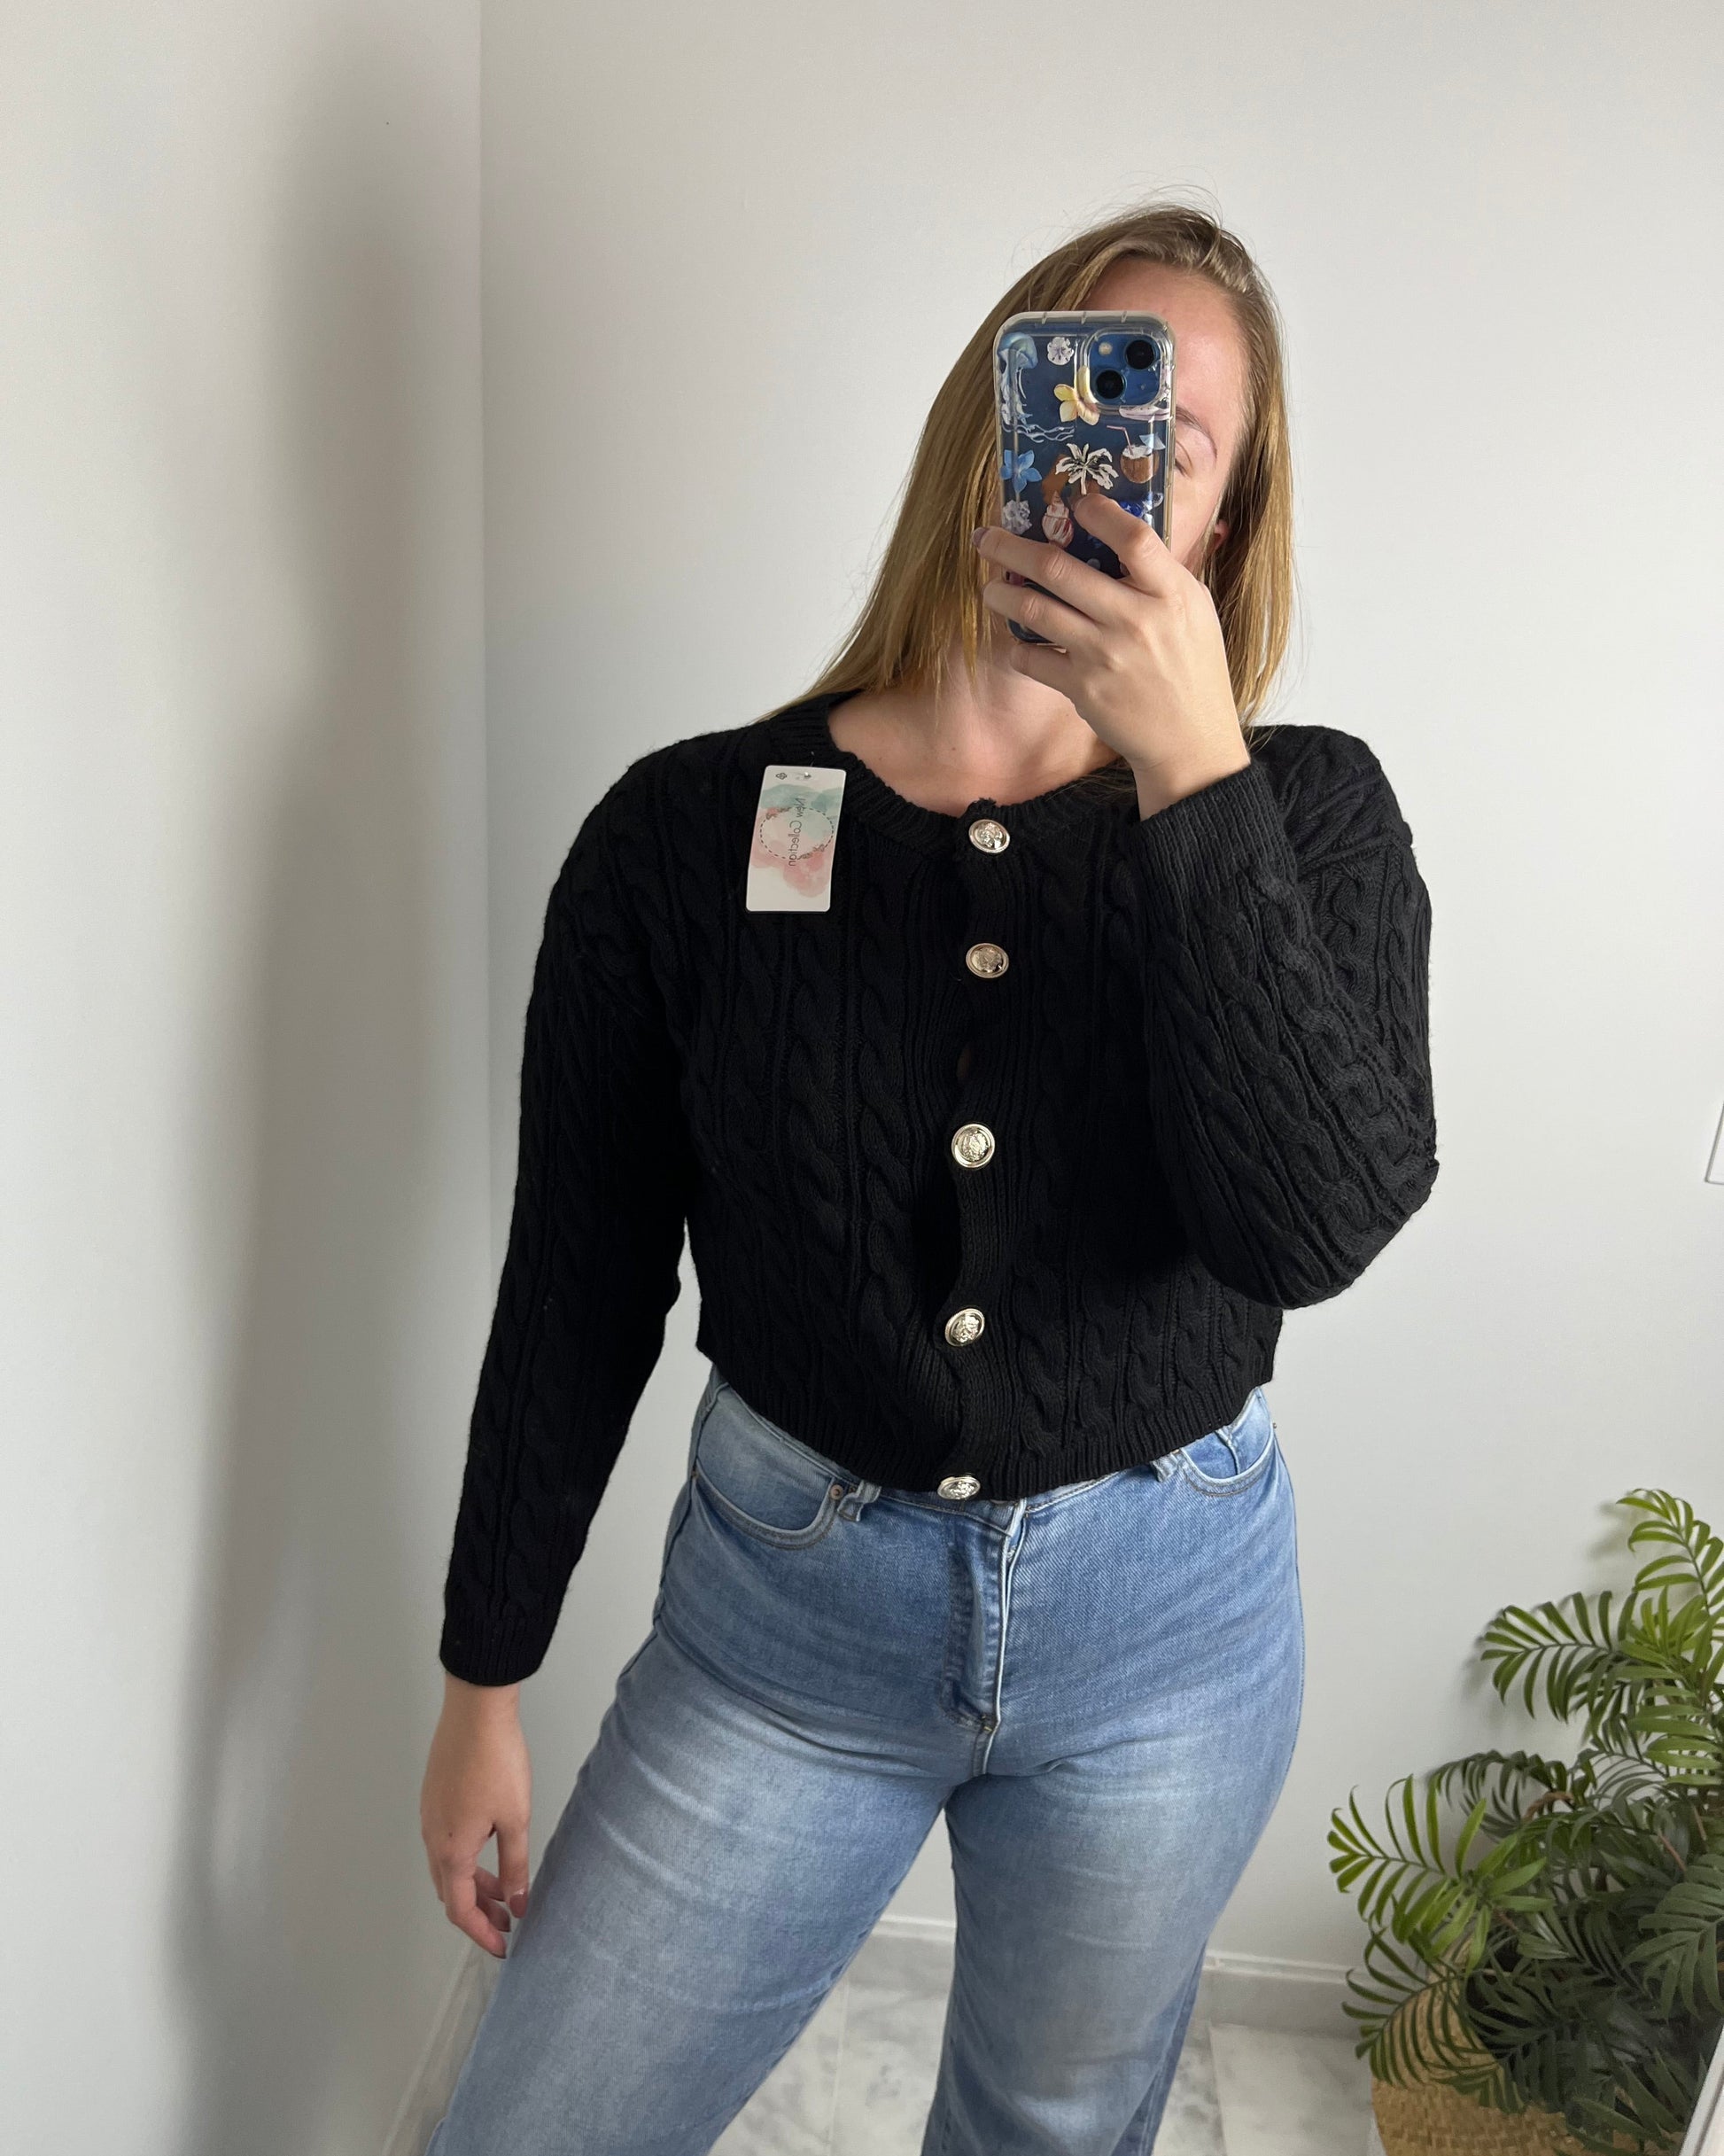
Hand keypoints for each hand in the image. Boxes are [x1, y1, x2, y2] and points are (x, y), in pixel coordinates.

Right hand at [421, 1675, 531, 1957]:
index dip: (482, 1933)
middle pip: (451, 1892)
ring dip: (473, 1884)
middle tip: (506, 1921)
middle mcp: (433, 1837)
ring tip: (504, 1890)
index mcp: (451, 1850)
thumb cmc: (496, 1760)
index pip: (461, 1910)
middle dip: (478, 1912)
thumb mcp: (516, 1818)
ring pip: (447, 1867)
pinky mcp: (434, 1797)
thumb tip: (517, 1904)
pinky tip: (489, 1848)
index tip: (503, 1946)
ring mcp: (430, 1816)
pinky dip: (466, 1859)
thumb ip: (516, 1866)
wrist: (475, 1710)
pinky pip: (445, 1843)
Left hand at [973, 490, 1249, 815]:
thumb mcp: (1193, 610)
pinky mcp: (1082, 689)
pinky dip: (1018, 647)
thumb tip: (1116, 534)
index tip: (1075, 502)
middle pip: (1060, 569)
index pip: (1133, 539)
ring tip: (990, 586)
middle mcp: (1135, 620)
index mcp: (1170, 594)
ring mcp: (1104, 655)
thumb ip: (1159, 575)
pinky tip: (1017, 640)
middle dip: (1012, 548)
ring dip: (1001, 594)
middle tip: (985, 537)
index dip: (1099, 513)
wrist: (1190, 741)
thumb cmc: (1193, 668)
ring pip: (1035, 611)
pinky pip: (1032, 659)